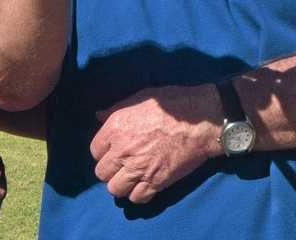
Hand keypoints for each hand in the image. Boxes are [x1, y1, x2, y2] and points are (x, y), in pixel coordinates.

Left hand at [90, 84, 222, 203]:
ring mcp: (139, 168)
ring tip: (130, 178)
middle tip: (121, 166)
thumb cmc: (171, 104)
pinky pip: (138, 198)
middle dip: (110, 170)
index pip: (95, 151)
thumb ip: (115, 109)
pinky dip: (139, 194)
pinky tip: (144, 185)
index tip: (114, 151)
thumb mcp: (138, 98)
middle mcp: (123, 151)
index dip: (104, 152)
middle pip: (102, 173)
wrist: (200, 120)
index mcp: (115, 129)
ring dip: (122, 185)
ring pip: (115, 189)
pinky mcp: (157, 181)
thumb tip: (99, 115)